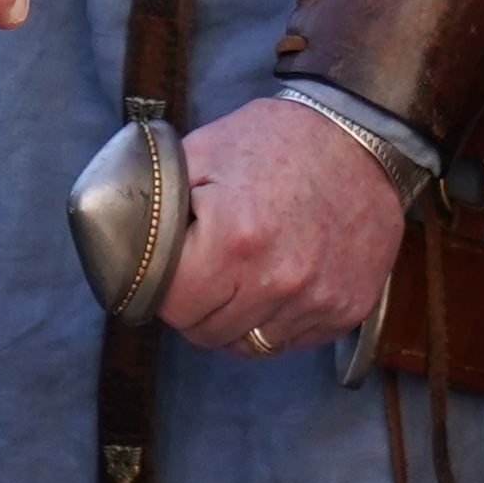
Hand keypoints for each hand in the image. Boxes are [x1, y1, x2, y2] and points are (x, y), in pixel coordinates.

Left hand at [159, 97, 404, 354]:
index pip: (174, 307)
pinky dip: (277, 321)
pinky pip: (292, 341)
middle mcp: (278, 280)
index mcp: (234, 239)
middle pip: (208, 333)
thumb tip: (120, 236)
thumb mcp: (204, 151)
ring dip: (237, 318)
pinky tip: (280, 279)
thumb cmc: (277, 140)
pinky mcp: (346, 311)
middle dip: (196, 307)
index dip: (162, 290)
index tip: (167, 272)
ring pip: (250, 345)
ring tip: (243, 275)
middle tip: (203, 272)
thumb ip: (161, 199)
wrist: (363, 137)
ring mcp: (317, 300)